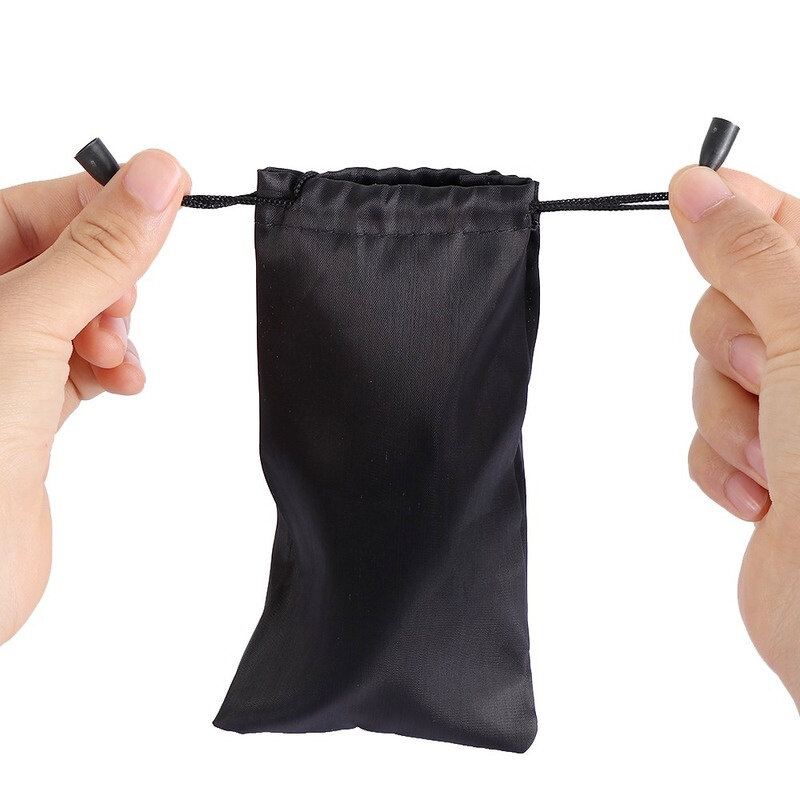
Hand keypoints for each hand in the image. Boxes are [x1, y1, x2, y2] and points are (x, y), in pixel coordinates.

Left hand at [0, 150, 189, 643]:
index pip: (39, 204)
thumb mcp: (33, 318)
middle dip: (108, 283)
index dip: (103, 208)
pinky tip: (121, 382)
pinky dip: (114, 366)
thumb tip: (158, 174)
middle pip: (68, 258)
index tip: (164, 205)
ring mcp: (4, 358)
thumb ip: (101, 247)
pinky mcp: (29, 402)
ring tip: (112, 360)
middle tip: (114, 314)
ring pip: (83, 312)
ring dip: (115, 329)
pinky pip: (86, 360)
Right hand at [671, 165, 799, 709]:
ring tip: (778, 460)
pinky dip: (719, 464)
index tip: (695, 201)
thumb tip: (700, 185)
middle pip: (735, 301)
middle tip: (770, 376)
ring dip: (726, 418)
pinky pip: (707, 433)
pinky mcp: (772, 463)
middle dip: (732, 343)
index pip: (797, 225)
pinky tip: (763, 497)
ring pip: (713, 373)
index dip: (744, 210)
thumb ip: (751, 256)